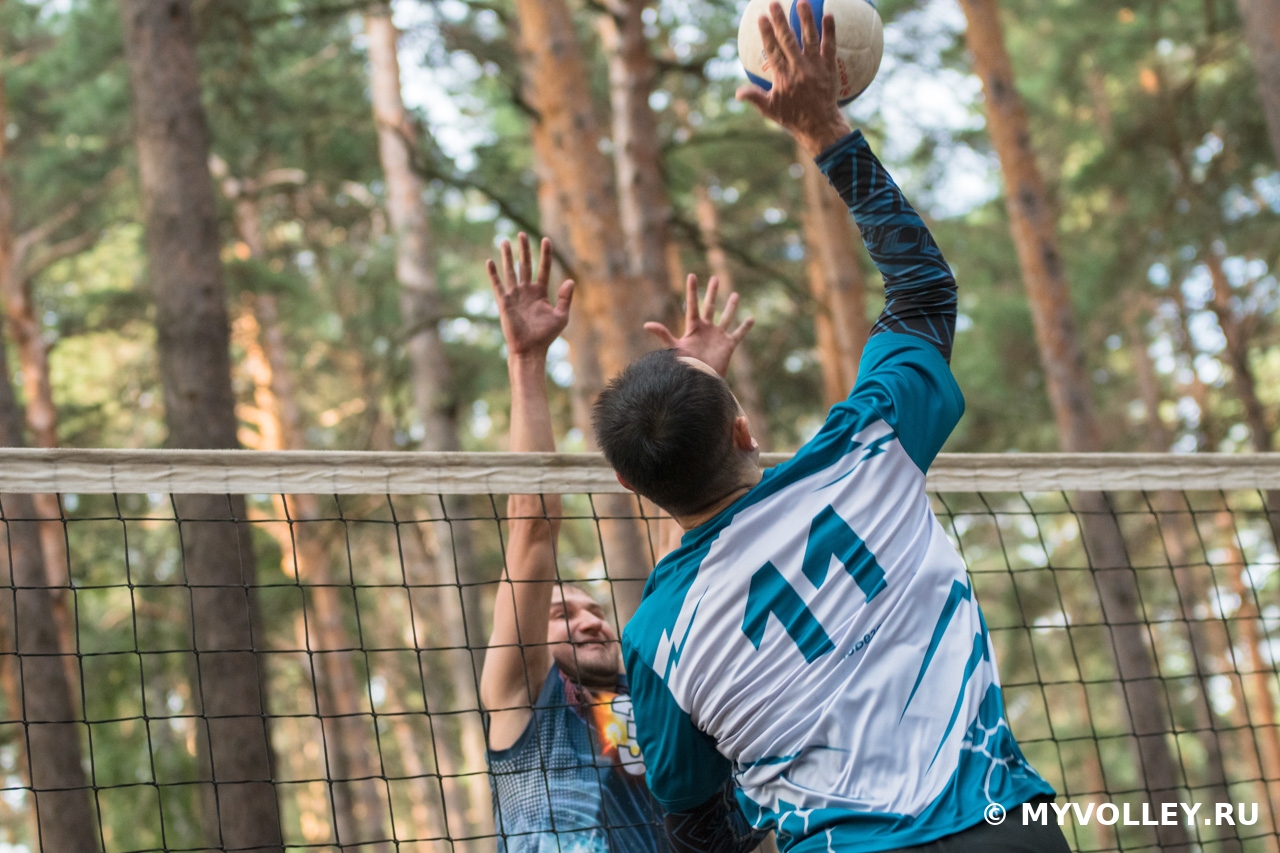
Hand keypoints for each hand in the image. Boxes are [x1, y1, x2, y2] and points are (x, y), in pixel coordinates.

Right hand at [487, 233, 574, 357]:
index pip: (544, 268)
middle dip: (524, 249)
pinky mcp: (504, 302)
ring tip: (505, 241)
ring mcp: (515, 295)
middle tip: (522, 234)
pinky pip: (498, 285)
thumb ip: (565, 298)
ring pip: (511, 271)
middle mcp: (527, 291)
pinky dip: (493, 273)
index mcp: (540, 292)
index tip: (546, 239)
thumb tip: (570, 280)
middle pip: (525, 265)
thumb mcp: (560, 316)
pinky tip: (490, 261)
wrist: (530, 349)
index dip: (545, 254)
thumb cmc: (546, 336)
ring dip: (508, 256)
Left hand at [644, 274, 753, 377]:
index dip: (692, 290)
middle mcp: (706, 329)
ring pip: (726, 317)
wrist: (700, 378)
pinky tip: (751, 318)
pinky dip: (745, 327)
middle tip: (715, 278)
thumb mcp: (674, 347)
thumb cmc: (686, 364)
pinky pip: (738, 334)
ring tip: (735, 295)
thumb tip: (647, 324)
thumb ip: (663, 334)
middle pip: (710, 306)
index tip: (692, 275)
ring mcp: (718, 336)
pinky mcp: (728, 345)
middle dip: (712, 292)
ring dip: (731, 306)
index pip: (693, 304)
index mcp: (694, 327)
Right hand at [735, 0, 852, 156]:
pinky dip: (829, 31)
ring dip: (805, 19)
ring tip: (801, 2)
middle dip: (780, 20)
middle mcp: (799, 69)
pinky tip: (828, 15)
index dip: (766, 33)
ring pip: (810, 39)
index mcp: (783, 77)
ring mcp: (816, 67)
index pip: (773, 50)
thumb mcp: (770, 110)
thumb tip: (737, 93)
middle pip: (788, 40)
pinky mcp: (830, 68)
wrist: (820, 125)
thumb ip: (754, 97)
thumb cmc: (793, 117)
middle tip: (774, 3)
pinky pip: (830, 46)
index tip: (761, 17)